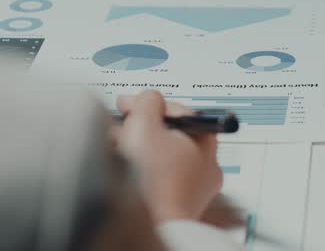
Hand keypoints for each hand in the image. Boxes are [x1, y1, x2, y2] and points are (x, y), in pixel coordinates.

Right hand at [114, 90, 222, 222]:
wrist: (154, 224)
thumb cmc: (155, 178)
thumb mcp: (145, 124)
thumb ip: (148, 102)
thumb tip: (149, 99)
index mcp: (206, 139)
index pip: (178, 110)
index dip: (150, 104)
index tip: (130, 105)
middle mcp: (207, 163)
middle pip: (170, 133)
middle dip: (141, 127)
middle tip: (122, 127)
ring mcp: (195, 187)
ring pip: (163, 156)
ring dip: (139, 147)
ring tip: (118, 148)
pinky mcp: (180, 204)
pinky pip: (161, 178)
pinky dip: (143, 170)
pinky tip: (127, 170)